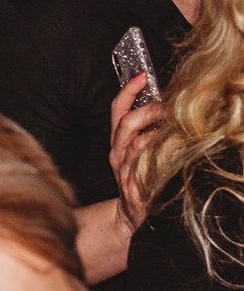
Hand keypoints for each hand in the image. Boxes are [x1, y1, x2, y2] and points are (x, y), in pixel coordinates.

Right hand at [109, 72, 163, 228]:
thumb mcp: (139, 152)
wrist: (130, 215)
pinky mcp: (133, 186)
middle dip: (148, 110)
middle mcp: (117, 152)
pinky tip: (171, 151)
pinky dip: (156, 157)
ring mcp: (124, 169)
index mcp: (118, 140)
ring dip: (155, 131)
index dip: (128, 90)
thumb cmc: (139, 180)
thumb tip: (168, 108)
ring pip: (134, 143)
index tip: (143, 75)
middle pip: (126, 123)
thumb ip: (149, 131)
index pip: (118, 108)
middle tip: (169, 105)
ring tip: (174, 124)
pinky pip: (143, 168)